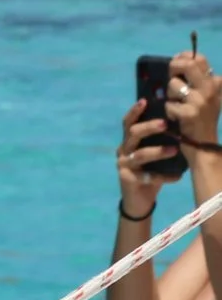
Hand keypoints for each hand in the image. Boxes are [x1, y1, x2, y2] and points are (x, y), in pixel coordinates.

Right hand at [117, 98, 172, 216]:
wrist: (139, 199)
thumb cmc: (148, 172)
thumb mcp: (152, 155)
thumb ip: (158, 142)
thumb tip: (176, 126)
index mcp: (128, 142)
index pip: (128, 123)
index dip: (134, 112)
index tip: (145, 101)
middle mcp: (123, 151)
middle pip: (132, 134)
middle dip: (148, 127)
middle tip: (164, 123)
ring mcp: (123, 165)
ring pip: (140, 155)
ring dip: (158, 151)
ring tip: (174, 150)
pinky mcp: (127, 179)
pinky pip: (148, 176)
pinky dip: (164, 176)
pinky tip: (177, 177)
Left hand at [171, 51, 218, 147]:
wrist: (203, 145)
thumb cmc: (200, 119)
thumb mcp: (205, 96)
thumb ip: (196, 79)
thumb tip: (181, 58)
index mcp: (216, 83)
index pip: (199, 59)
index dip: (183, 57)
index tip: (176, 64)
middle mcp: (211, 89)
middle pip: (188, 64)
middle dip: (174, 68)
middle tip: (171, 78)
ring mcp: (201, 101)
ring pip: (174, 84)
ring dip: (170, 95)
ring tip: (178, 105)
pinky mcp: (190, 113)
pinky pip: (169, 103)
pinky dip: (169, 110)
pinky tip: (177, 118)